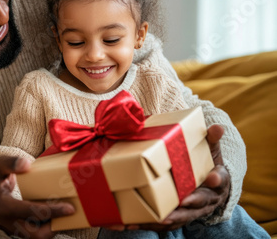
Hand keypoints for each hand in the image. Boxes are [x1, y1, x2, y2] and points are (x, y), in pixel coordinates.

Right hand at [0, 156, 74, 238]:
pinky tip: (61, 215)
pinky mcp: (24, 233)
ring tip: (68, 213)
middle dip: (57, 226)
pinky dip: (51, 226)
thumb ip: (9, 162)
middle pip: (37, 234)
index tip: (69, 208)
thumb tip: (27, 164)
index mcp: (4, 206)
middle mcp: (10, 223)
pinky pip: (39, 234)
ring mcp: (17, 230)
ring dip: (55, 227)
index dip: (52, 210)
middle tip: (71, 213)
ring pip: (39, 237)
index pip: (30, 211)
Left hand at [107, 124, 230, 231]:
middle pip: (198, 204)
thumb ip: (212, 139)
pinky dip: (150, 225)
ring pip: (180, 217)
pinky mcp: (179, 216)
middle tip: (176, 206)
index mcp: (217, 180)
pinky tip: (132, 224)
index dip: (216, 178)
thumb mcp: (212, 150)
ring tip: (150, 220)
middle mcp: (208, 198)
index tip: (211, 177)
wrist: (212, 184)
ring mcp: (194, 210)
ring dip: (164, 220)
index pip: (219, 179)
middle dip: (187, 206)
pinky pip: (165, 224)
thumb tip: (218, 126)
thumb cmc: (208, 164)